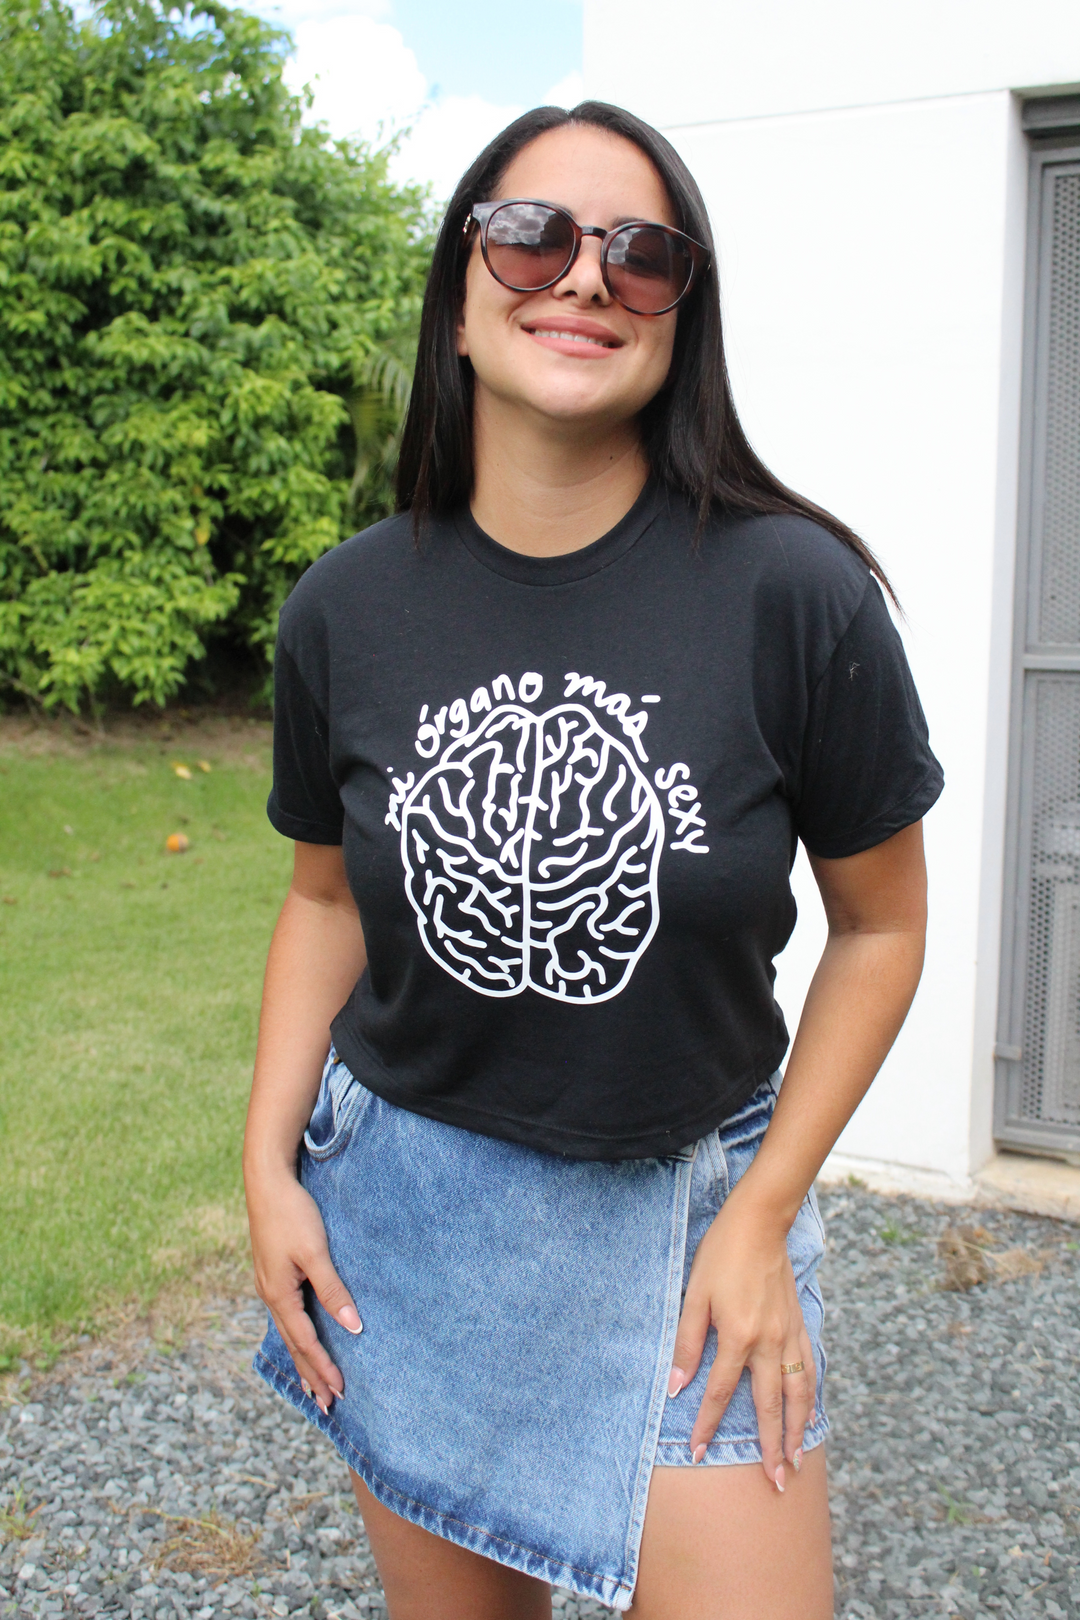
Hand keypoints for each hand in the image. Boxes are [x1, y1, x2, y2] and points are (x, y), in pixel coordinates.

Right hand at [247, 1169, 362, 1412]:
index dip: (322, 1367)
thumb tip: (353, 1327)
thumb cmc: (292, 1213)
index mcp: (278, 1294)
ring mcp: (269, 1283)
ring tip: (314, 1384)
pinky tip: (302, 1337)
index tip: (340, 1391)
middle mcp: (270, 1294)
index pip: (304, 1341)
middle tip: (327, 1403)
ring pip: (288, 1331)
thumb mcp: (315, 1253)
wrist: (267, 1181)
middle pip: (293, 1343)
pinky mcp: (273, 1272)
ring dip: (303, 1357)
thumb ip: (333, 1291)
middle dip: (310, 1374)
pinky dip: (296, 1334)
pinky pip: (286, 1314)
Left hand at [667, 1199, 814, 1490]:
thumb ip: (688, 1342)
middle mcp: (770, 1342)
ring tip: (798, 1460)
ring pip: (799, 1393)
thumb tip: (677, 1385)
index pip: (719, 1392)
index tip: (700, 1454)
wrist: (759, 1223)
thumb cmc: (721, 1255)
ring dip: (798, 1429)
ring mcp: (790, 1334)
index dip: (707, 1425)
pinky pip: (810, 1368)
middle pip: (771, 1405)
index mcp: (739, 1336)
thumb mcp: (694, 1295)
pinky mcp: (800, 1323)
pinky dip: (811, 1395)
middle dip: (772, 1446)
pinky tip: (809, 1410)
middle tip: (776, 1482)